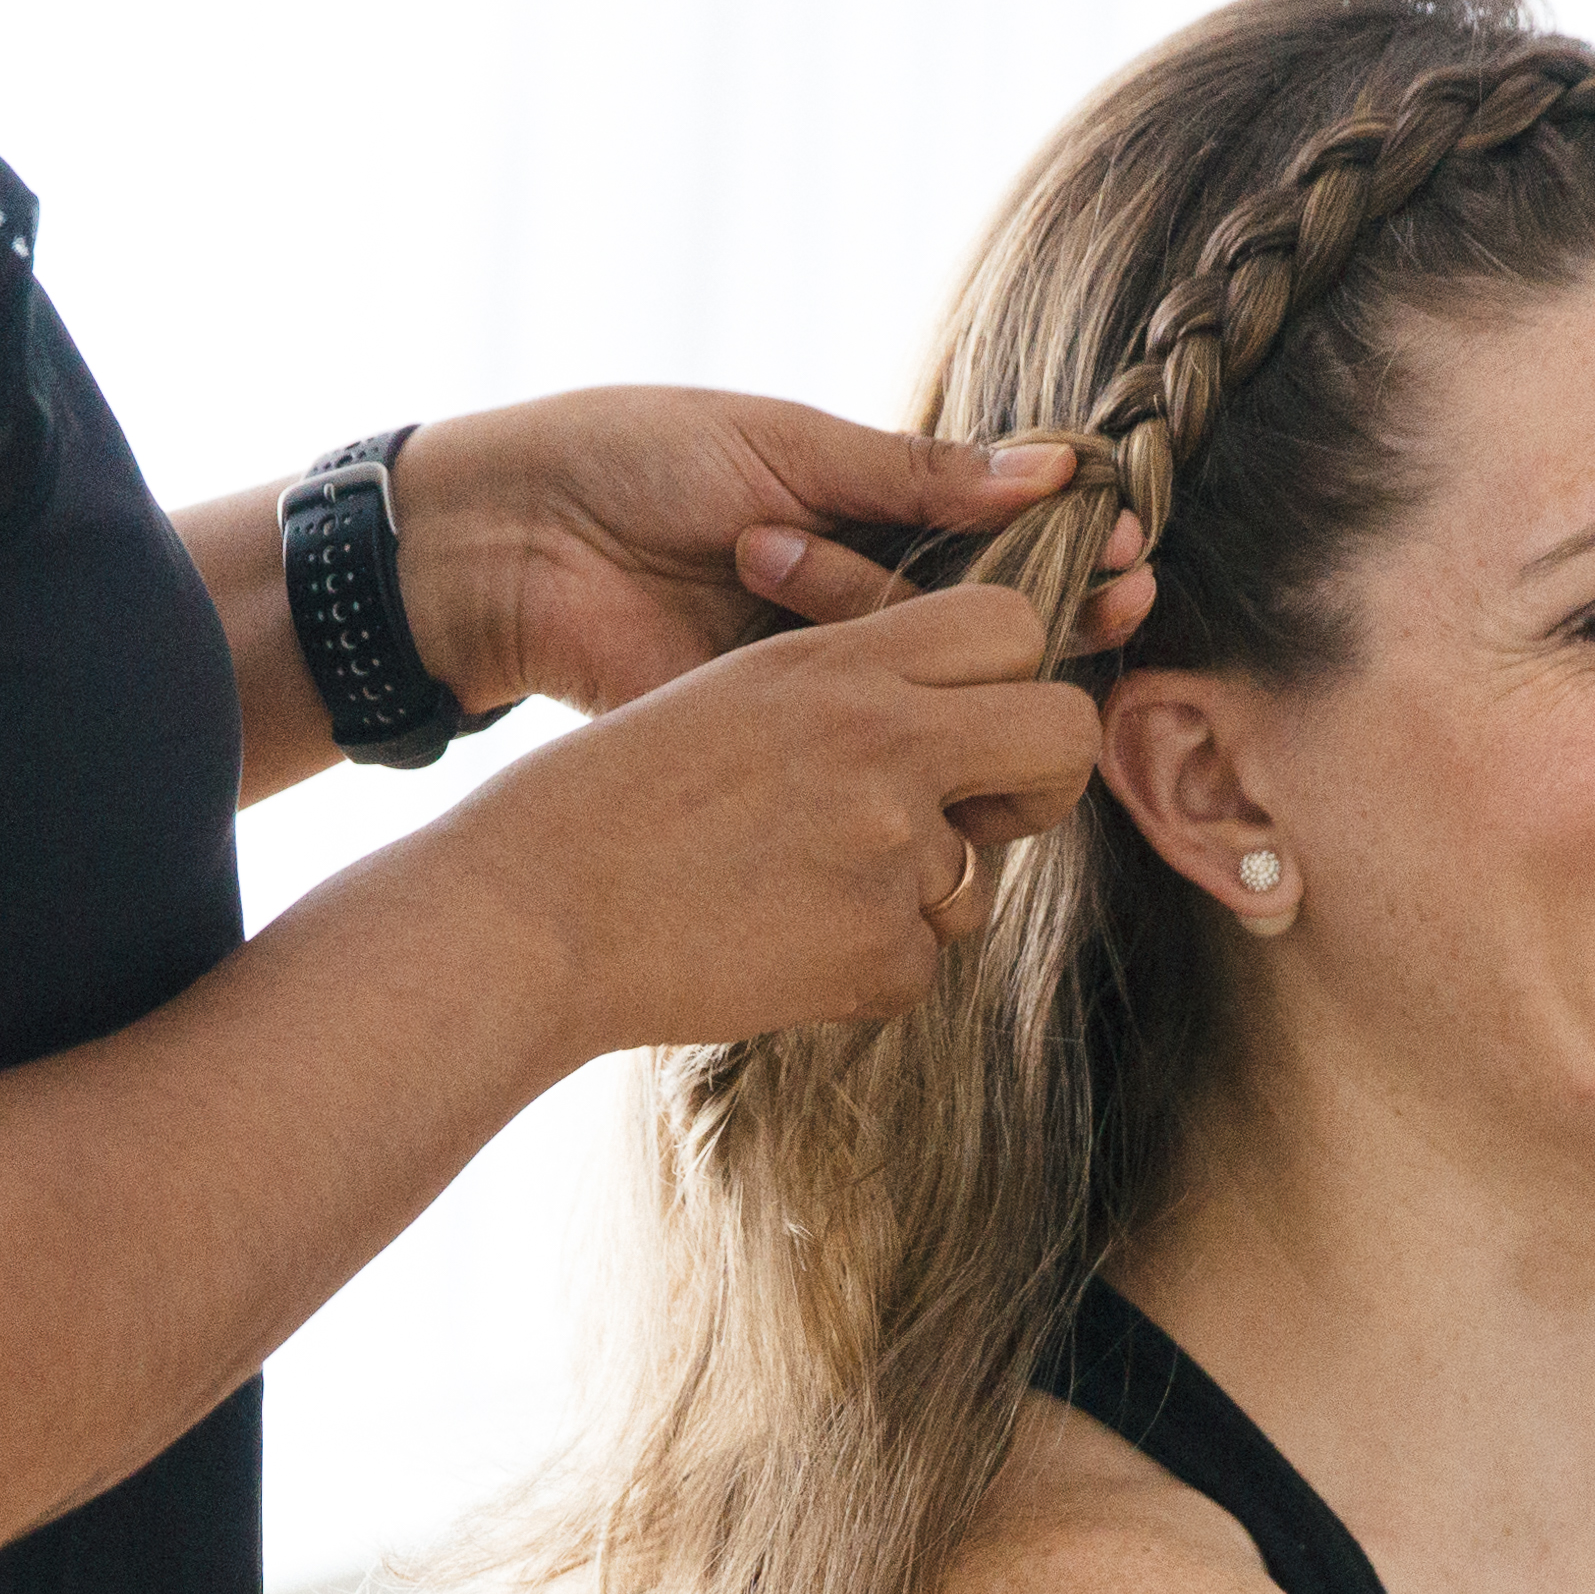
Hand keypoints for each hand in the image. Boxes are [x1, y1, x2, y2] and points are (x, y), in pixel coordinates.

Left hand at [394, 388, 1156, 716]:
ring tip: (754, 553)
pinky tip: (849, 689)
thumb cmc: (627, 459)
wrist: (503, 539)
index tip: (1132, 545)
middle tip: (1118, 600)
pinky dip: (850, 704)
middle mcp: (849, 591)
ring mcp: (813, 665)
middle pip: (982, 618)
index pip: (994, 536)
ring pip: (914, 668)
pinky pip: (846, 725)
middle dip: (1049, 609)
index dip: (1068, 546)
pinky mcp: (768, 725)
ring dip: (864, 614)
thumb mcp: (777, 443)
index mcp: (859, 509)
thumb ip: (912, 473)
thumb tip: (1051, 472)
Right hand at [436, 581, 1102, 1051]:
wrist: (529, 917)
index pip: (1014, 628)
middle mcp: (887, 743)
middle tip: (985, 806)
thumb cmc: (605, 804)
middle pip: (1064, 735)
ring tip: (795, 893)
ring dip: (919, 892)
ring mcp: (892, 851)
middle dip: (1041, 775)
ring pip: (984, 875)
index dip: (1012, 673)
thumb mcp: (729, 692)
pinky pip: (922, 960)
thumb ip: (847, 690)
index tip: (975, 715)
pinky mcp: (880, 954)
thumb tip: (951, 724)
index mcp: (840, 661)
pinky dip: (863, 965)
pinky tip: (772, 946)